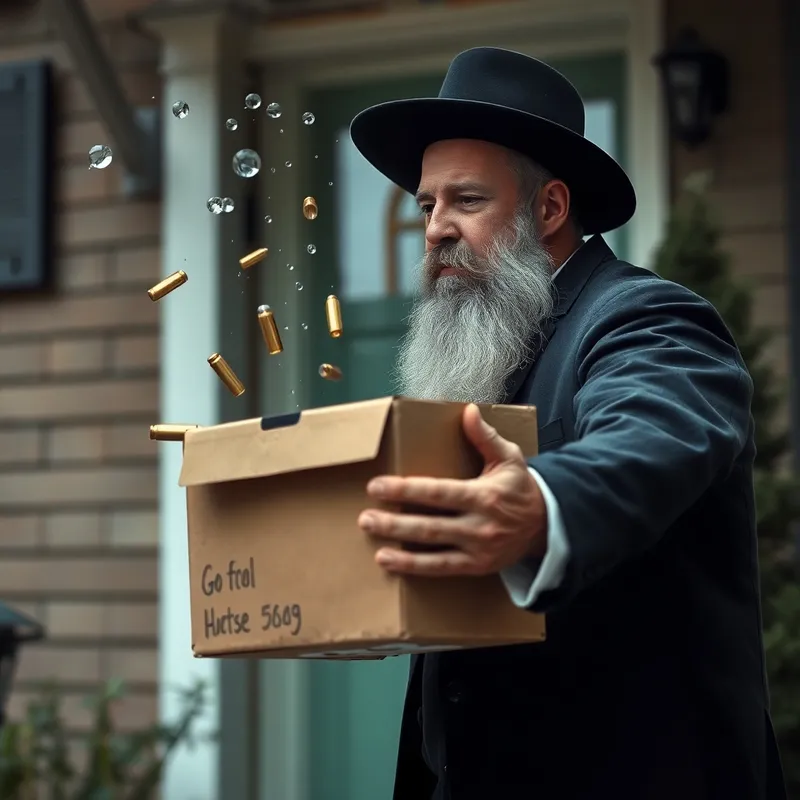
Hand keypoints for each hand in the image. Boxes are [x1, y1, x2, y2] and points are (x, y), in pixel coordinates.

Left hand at [358, 403, 546, 576]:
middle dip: (394, 522)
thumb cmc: (520, 488)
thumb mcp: (509, 458)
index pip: (438, 493)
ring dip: (398, 544)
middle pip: (429, 525)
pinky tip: (388, 561)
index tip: (377, 486)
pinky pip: (440, 568)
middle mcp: (479, 525)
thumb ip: (485, 436)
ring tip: (371, 536)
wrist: (546, 526)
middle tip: (365, 517)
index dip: (406, 490)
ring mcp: (477, 549)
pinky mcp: (475, 567)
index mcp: (484, 495)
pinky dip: (413, 567)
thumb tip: (468, 411)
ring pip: (431, 548)